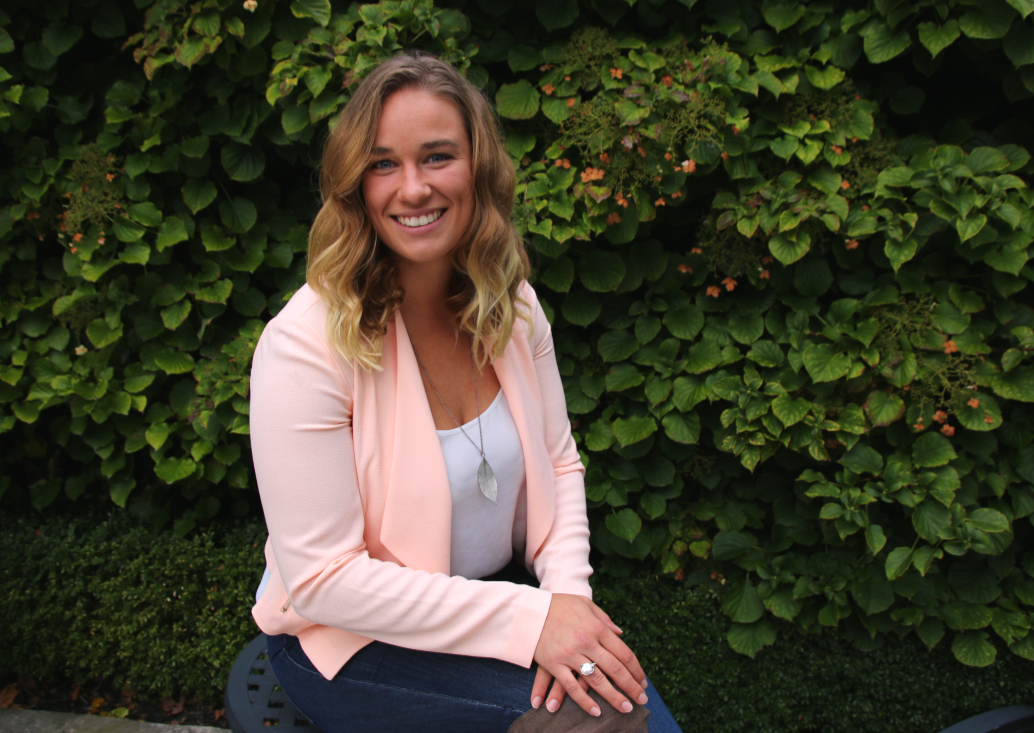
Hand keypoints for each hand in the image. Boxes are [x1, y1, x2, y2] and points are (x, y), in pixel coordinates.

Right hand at [531, 594, 647, 716]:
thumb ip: (604, 619)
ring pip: (597, 681)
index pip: (623, 652)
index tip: (643, 682)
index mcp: (597, 627)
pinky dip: (584, 701)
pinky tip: (596, 711)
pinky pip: (572, 686)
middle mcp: (586, 642)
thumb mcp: (584, 604)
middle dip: (631, 686)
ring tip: (626, 708)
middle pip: (615, 669)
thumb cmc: (559, 604)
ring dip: (614, 697)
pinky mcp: (554, 664)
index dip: (636, 669)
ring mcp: (570, 654)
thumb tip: (620, 633)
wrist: (529, 608)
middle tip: (642, 700)